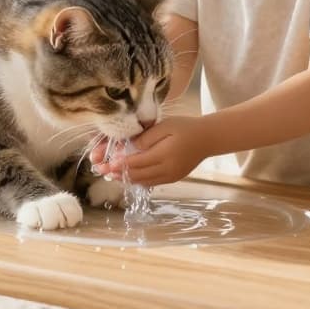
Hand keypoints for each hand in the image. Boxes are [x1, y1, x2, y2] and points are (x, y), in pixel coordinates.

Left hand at [92, 117, 214, 186]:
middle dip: (118, 174)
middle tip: (102, 171)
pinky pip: (152, 182)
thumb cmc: (185, 127)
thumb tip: (130, 147)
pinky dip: (138, 180)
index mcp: (164, 155)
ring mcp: (170, 176)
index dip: (120, 164)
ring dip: (126, 179)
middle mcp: (167, 169)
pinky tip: (129, 176)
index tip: (106, 163)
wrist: (207, 138)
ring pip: (143, 181)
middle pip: (138, 175)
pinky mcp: (173, 178)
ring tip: (111, 175)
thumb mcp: (165, 126)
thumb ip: (147, 137)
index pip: (137, 162)